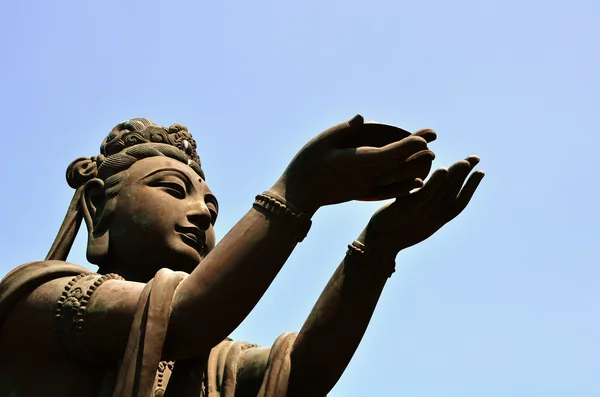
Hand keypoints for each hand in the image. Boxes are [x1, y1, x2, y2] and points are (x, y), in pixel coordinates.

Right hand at [270, 115, 436, 214]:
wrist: (299, 194)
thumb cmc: (306, 164)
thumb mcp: (321, 141)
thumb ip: (344, 130)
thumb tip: (363, 118)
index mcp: (356, 163)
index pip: (389, 154)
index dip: (409, 146)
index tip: (424, 137)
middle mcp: (365, 177)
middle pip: (398, 165)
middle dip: (418, 152)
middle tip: (433, 138)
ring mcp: (365, 188)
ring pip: (396, 179)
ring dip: (415, 168)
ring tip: (431, 157)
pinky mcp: (362, 194)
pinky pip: (389, 192)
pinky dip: (405, 187)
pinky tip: (417, 184)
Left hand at [359, 156, 484, 256]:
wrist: (377, 244)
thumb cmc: (393, 230)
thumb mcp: (414, 219)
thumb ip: (425, 205)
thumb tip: (432, 189)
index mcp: (436, 219)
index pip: (458, 201)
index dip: (471, 187)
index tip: (480, 171)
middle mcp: (431, 217)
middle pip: (452, 194)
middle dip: (466, 176)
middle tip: (476, 158)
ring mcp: (419, 213)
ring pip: (441, 194)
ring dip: (455, 178)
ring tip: (464, 162)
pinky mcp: (404, 210)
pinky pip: (422, 196)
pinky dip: (433, 184)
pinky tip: (442, 170)